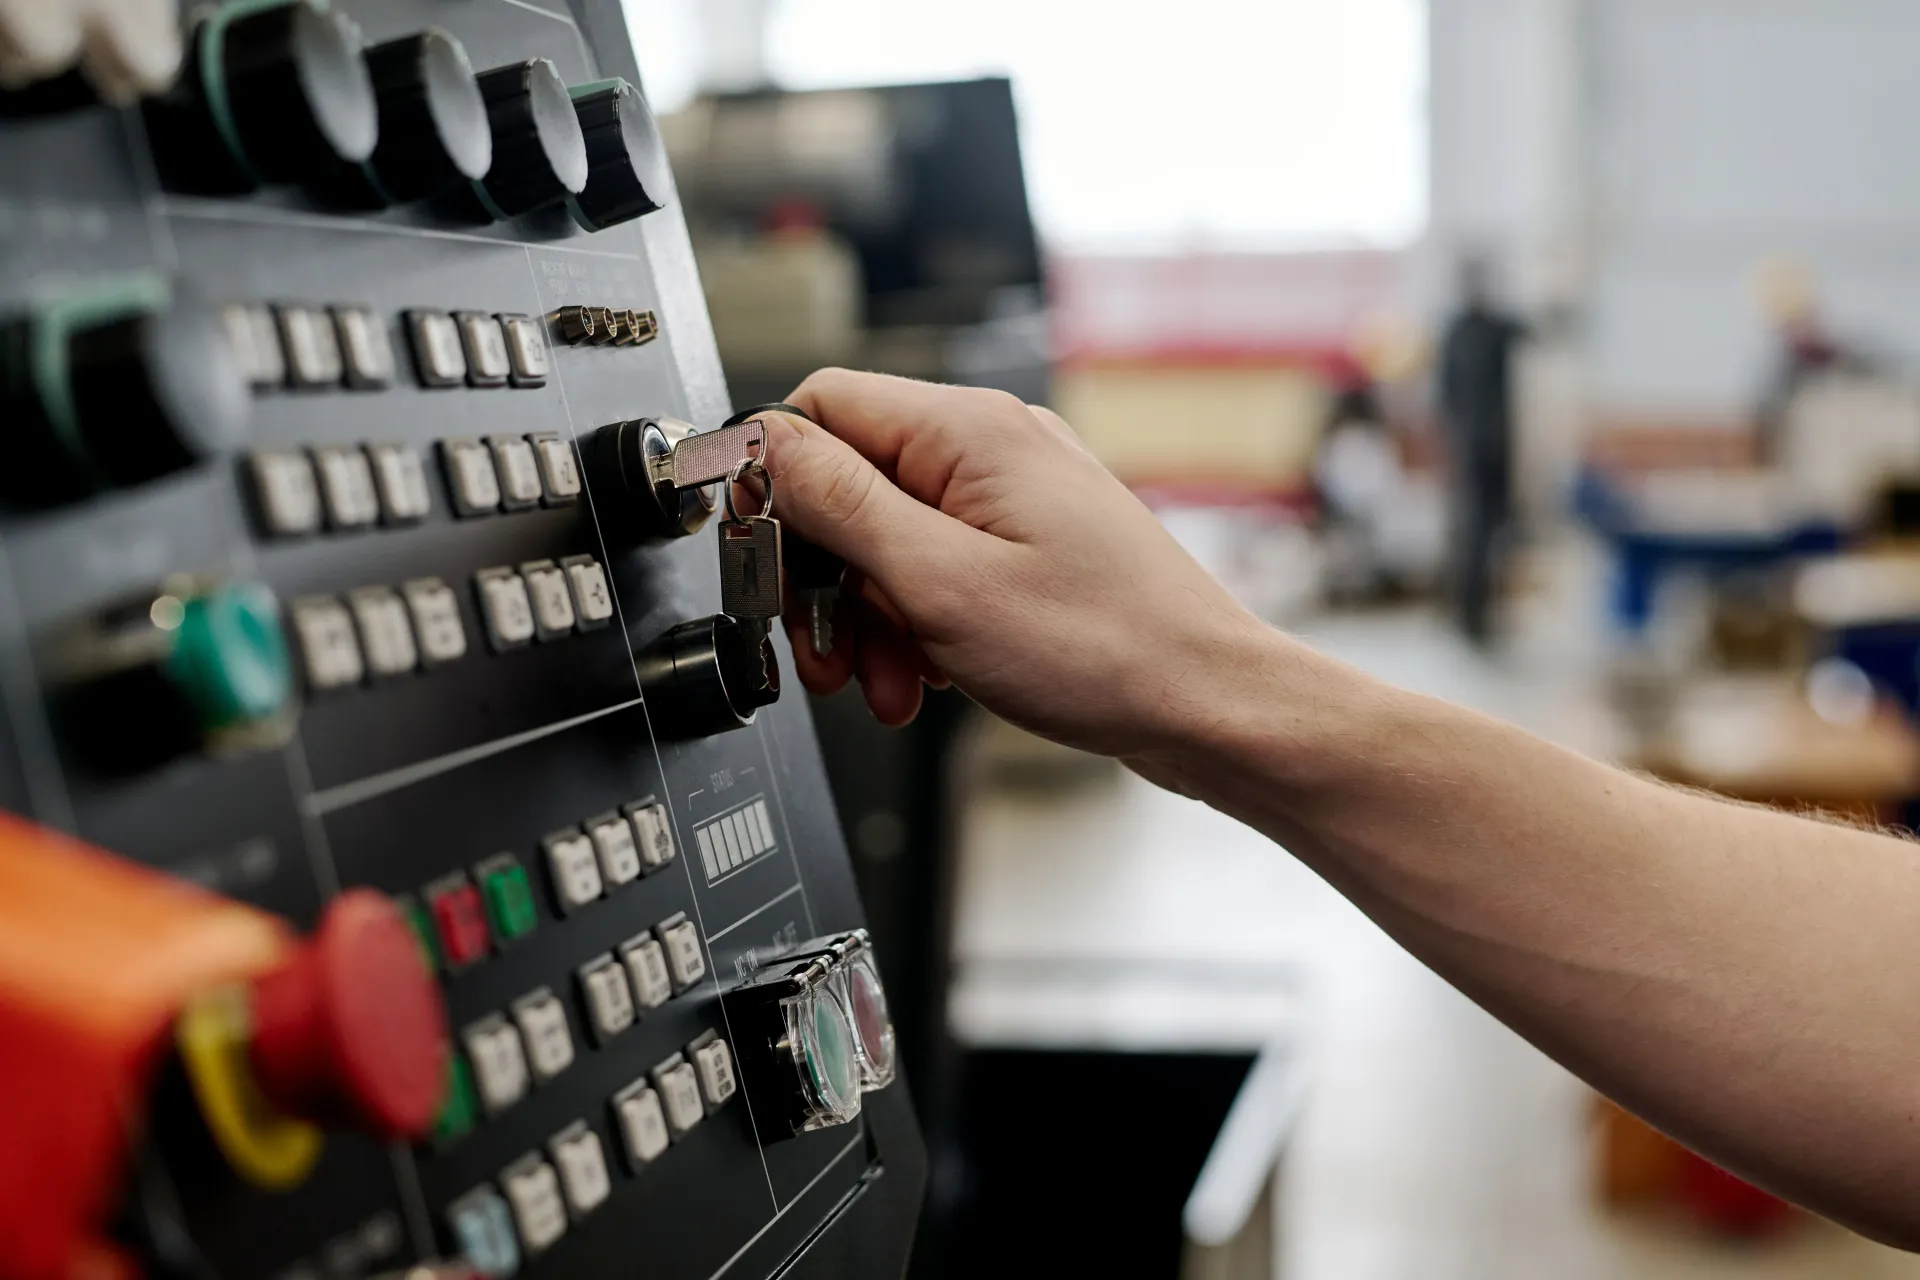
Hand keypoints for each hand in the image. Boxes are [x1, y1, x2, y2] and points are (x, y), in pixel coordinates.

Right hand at [764, 369, 1275, 759]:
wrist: (1208, 707)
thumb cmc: (1107, 651)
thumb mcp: (941, 583)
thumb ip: (842, 506)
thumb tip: (768, 447)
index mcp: (968, 433)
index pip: (820, 408)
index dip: (775, 484)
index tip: (764, 557)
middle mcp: (992, 449)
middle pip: (848, 484)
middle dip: (825, 577)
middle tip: (825, 649)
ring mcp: (1013, 499)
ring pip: (888, 540)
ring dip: (869, 618)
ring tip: (887, 683)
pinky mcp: (1028, 549)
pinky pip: (937, 570)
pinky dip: (915, 626)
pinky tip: (927, 679)